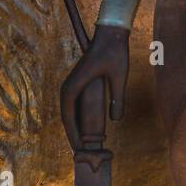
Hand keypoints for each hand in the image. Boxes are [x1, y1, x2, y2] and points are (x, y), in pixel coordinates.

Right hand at [59, 24, 129, 149]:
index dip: (73, 135)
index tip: (79, 149)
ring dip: (73, 127)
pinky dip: (76, 117)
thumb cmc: (114, 53)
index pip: (68, 117)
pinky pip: (73, 104)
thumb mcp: (119, 76)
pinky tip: (85, 126)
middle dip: (72, 134)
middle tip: (81, 152)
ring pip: (68, 111)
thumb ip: (118, 98)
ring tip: (82, 143)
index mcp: (74, 86)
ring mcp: (72, 84)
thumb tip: (115, 120)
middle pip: (66, 116)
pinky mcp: (77, 82)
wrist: (110, 33)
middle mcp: (68, 86)